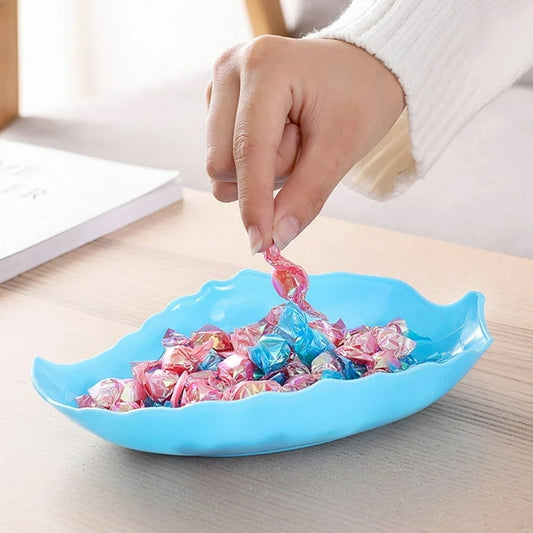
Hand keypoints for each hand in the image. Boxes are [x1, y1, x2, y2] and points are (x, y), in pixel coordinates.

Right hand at [205, 35, 403, 252]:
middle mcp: (230, 68)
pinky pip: (223, 156)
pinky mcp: (218, 100)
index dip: (254, 203)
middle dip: (265, 176)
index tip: (261, 244)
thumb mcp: (342, 148)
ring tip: (294, 139)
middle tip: (305, 148)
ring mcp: (220, 83)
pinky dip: (254, 161)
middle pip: (221, 164)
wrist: (361, 67)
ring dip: (260, 170)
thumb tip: (275, 240)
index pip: (248, 151)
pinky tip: (278, 135)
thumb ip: (307, 195)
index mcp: (263, 66)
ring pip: (219, 165)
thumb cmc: (360, 97)